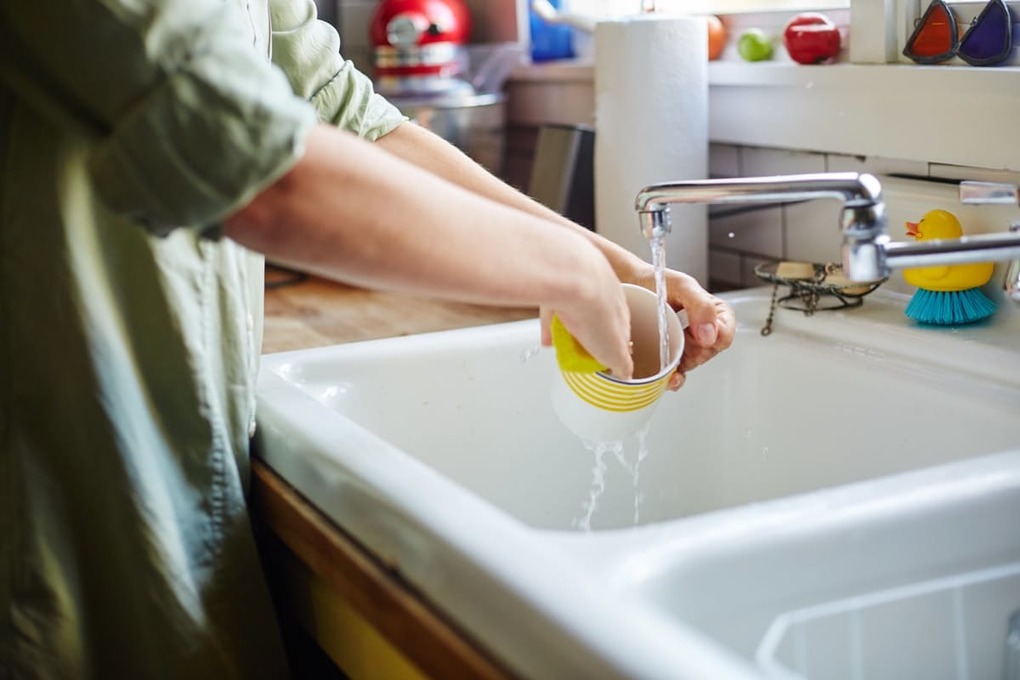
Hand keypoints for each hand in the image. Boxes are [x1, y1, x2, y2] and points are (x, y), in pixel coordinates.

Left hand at [539, 255, 633, 379]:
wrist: (571, 278)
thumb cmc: (597, 311)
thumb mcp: (615, 351)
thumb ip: (621, 364)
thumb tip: (626, 374)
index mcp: (621, 312)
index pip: (621, 331)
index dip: (614, 346)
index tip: (606, 358)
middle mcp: (604, 295)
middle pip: (598, 318)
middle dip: (591, 334)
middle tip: (584, 351)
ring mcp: (580, 287)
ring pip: (575, 310)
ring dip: (569, 330)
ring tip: (562, 346)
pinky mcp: (557, 283)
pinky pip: (553, 306)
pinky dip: (549, 324)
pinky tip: (546, 337)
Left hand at [627, 269, 734, 389]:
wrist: (626, 285)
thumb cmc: (655, 281)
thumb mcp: (681, 285)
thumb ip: (701, 305)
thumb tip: (710, 335)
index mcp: (713, 314)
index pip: (725, 335)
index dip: (715, 339)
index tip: (699, 336)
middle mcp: (702, 332)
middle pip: (707, 354)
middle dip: (693, 352)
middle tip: (674, 339)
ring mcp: (685, 346)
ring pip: (690, 365)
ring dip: (681, 366)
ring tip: (666, 358)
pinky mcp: (668, 358)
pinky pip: (676, 376)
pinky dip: (672, 379)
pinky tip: (667, 377)